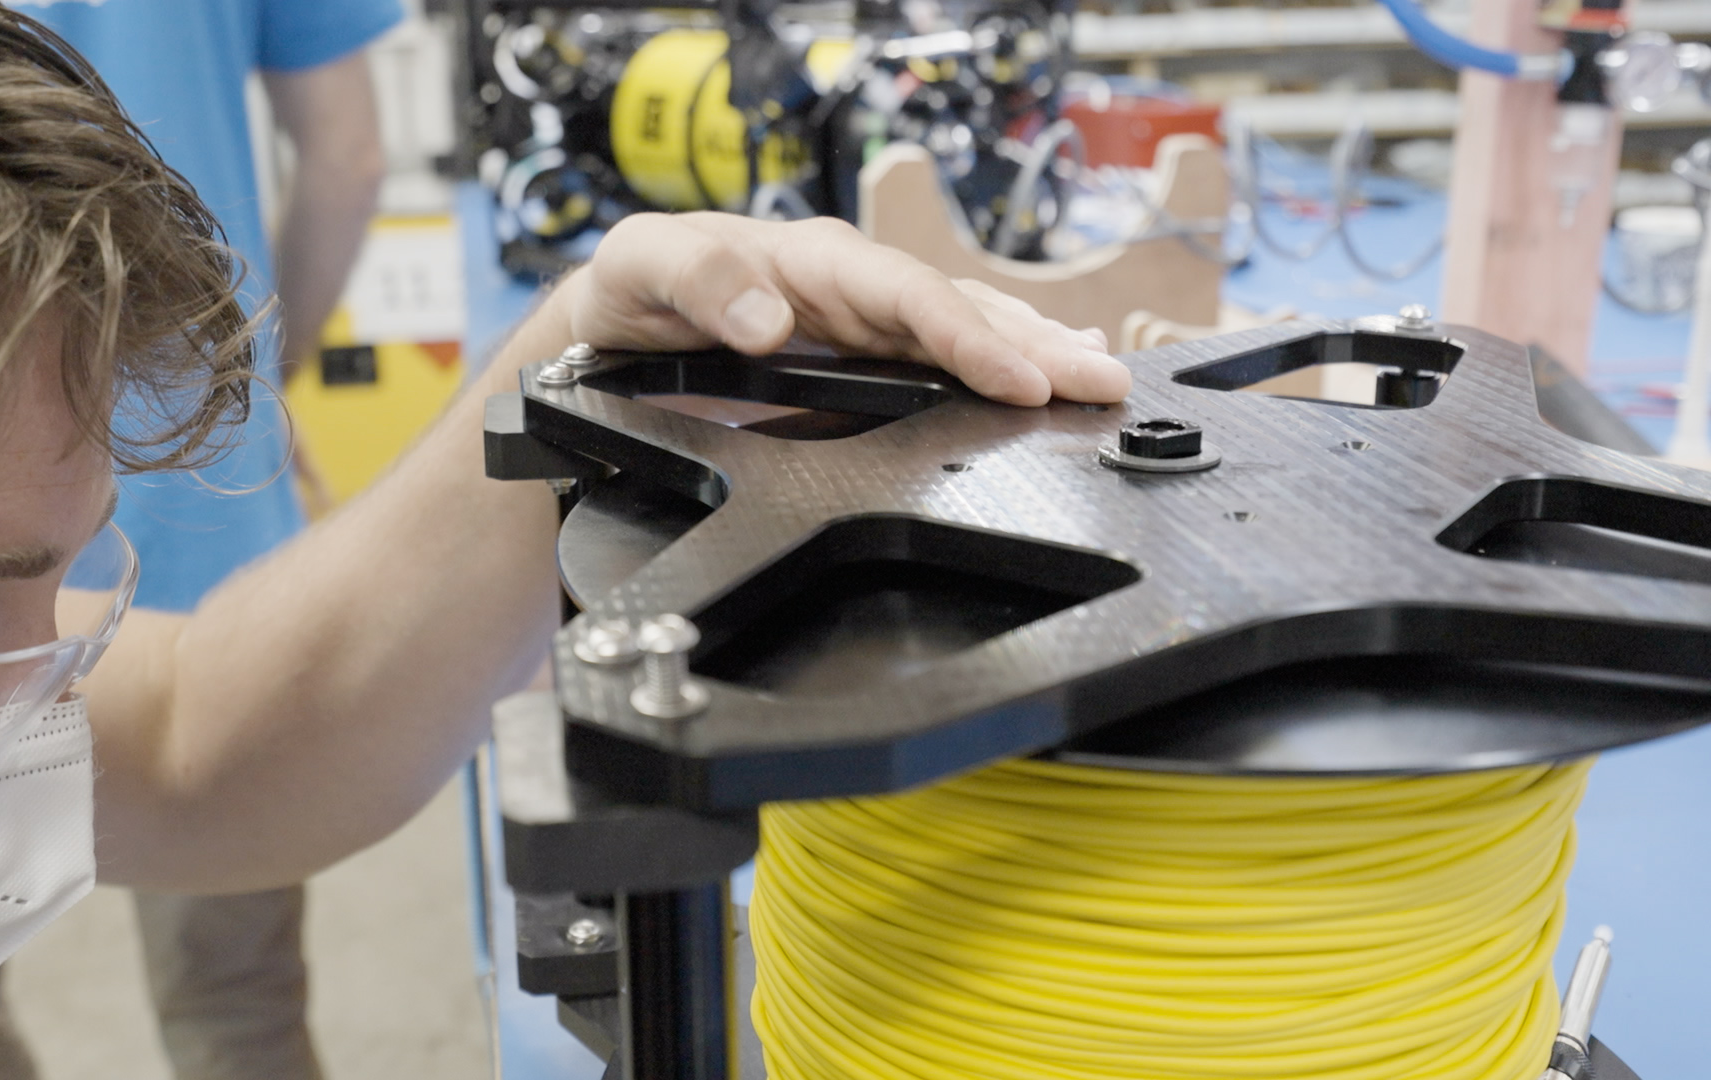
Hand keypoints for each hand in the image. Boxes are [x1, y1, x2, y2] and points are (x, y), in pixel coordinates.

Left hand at [553, 213, 1130, 405]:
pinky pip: (945, 357)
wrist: (620, 323)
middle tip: (1102, 382)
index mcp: (813, 260)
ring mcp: (865, 323)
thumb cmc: (639, 285)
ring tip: (1098, 380)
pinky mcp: (865, 359)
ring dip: (1035, 355)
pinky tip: (1047, 377)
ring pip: (966, 330)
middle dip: (1034, 346)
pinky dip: (1003, 365)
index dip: (966, 336)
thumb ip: (702, 281)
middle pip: (958, 311)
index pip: (906, 295)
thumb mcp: (645, 268)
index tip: (1018, 376)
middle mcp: (853, 287)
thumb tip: (772, 318)